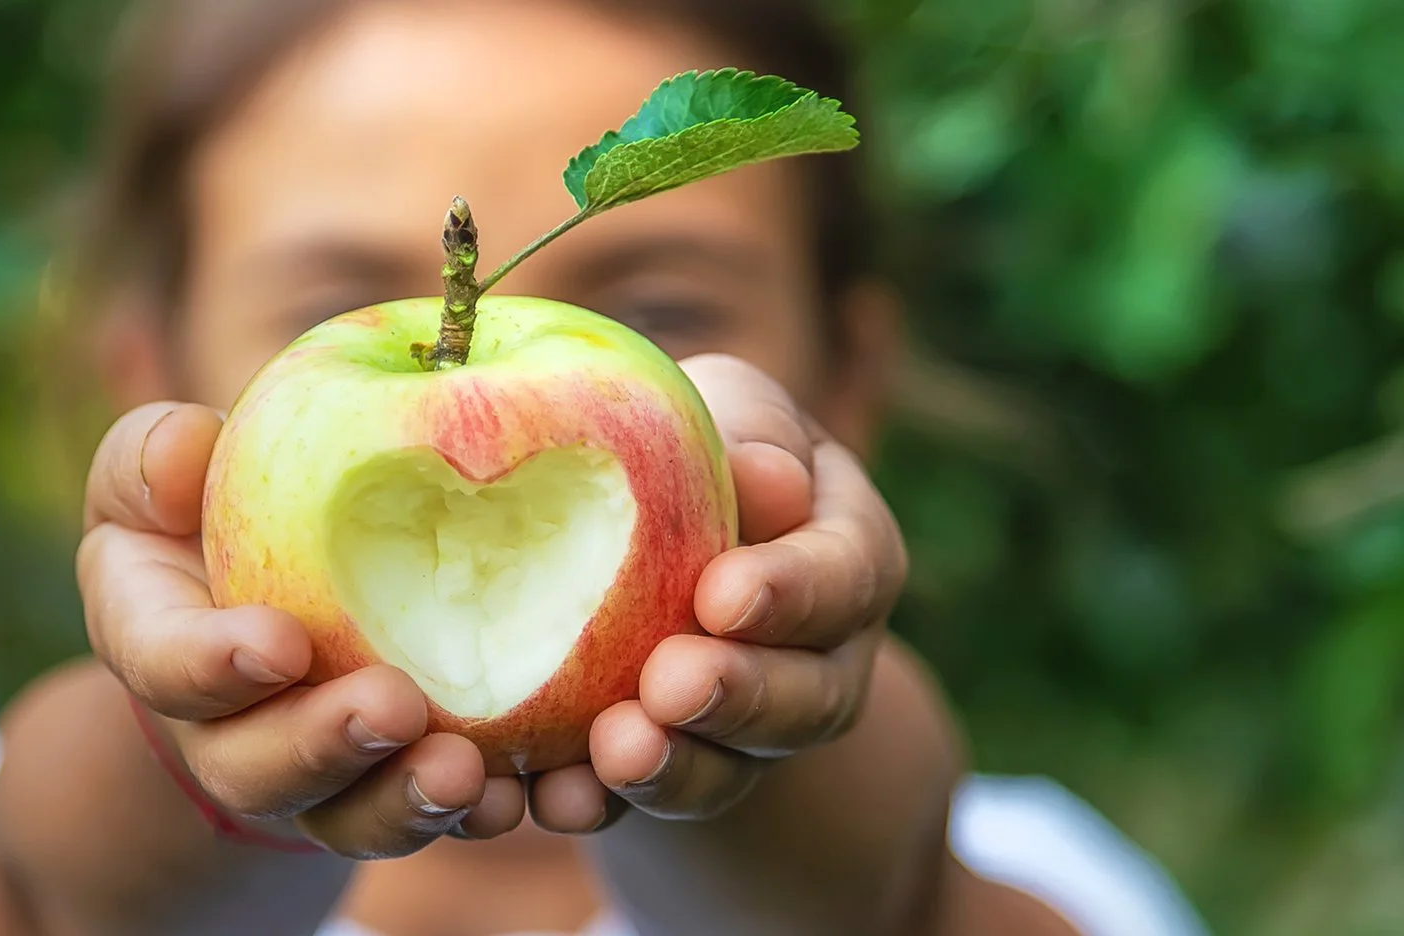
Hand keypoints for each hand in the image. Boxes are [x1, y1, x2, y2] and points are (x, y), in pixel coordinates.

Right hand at [77, 402, 522, 860]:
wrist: (265, 594)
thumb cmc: (203, 515)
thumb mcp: (161, 469)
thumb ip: (154, 457)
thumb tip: (186, 447)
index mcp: (159, 645)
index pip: (165, 665)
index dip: (214, 665)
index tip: (282, 643)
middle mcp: (224, 734)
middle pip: (256, 769)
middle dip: (324, 746)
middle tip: (394, 708)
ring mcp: (311, 777)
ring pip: (347, 816)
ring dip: (404, 801)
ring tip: (467, 772)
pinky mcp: (389, 788)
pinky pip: (429, 818)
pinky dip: (479, 812)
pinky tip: (519, 794)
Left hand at [520, 354, 909, 831]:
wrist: (627, 518)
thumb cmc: (688, 440)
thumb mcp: (723, 408)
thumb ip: (747, 433)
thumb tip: (767, 480)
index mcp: (847, 551)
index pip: (845, 575)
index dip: (792, 592)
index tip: (724, 595)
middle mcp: (822, 657)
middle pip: (807, 697)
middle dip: (740, 695)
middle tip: (671, 685)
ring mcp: (752, 729)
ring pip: (735, 767)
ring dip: (678, 766)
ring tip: (618, 750)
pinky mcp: (675, 769)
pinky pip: (646, 802)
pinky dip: (602, 802)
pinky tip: (556, 796)